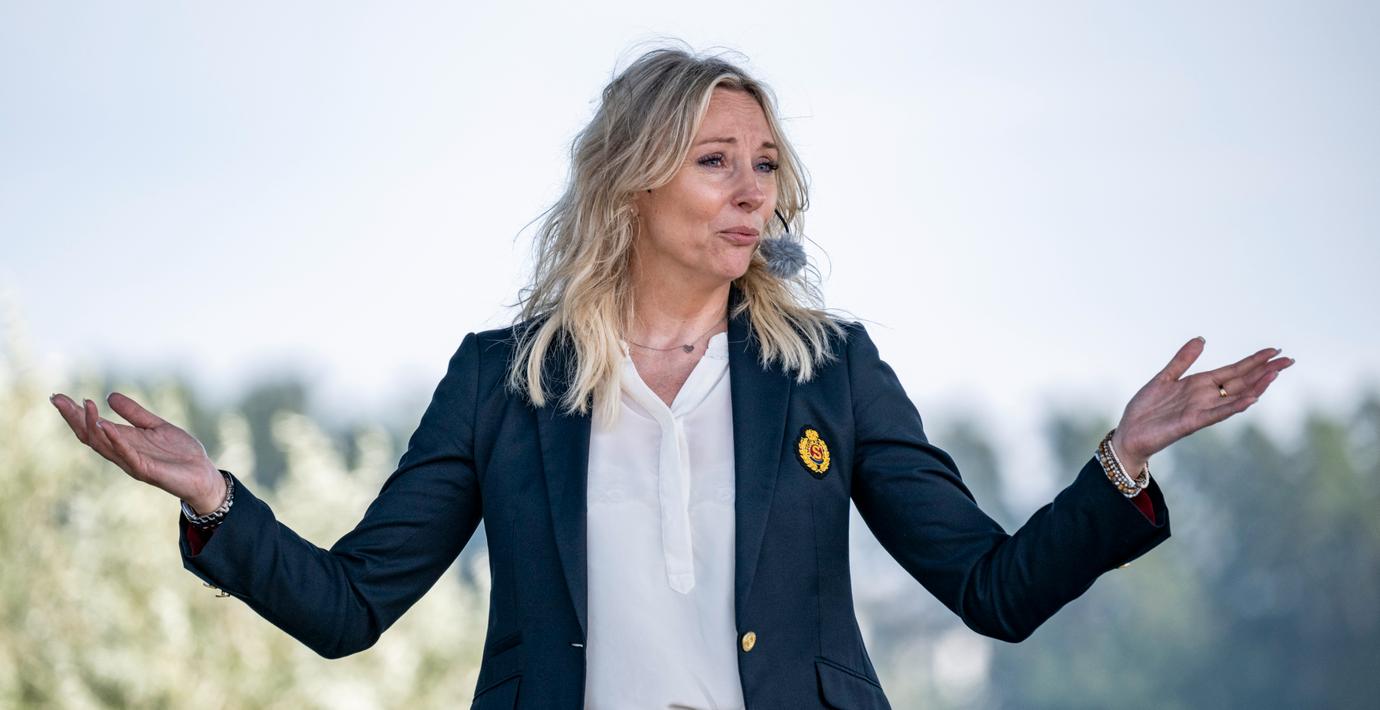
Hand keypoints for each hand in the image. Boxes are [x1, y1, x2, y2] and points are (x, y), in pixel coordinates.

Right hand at [50, 392, 225, 512]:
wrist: (203, 475)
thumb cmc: (181, 454)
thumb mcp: (157, 426)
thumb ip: (135, 413)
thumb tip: (110, 395)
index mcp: (124, 441)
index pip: (92, 427)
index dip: (75, 413)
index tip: (58, 396)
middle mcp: (123, 453)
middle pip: (90, 436)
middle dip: (73, 418)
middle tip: (58, 399)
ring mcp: (132, 462)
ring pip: (103, 445)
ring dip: (92, 425)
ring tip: (85, 405)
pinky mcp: (146, 470)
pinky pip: (126, 455)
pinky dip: (115, 440)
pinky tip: (106, 426)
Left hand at [1110, 338, 1294, 467]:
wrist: (1129, 433)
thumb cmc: (1146, 409)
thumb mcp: (1164, 377)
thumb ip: (1183, 360)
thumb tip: (1201, 339)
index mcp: (1200, 384)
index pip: (1234, 370)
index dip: (1254, 360)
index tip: (1275, 350)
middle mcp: (1206, 397)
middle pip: (1242, 382)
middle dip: (1265, 371)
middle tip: (1289, 359)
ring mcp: (1201, 410)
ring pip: (1236, 397)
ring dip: (1256, 386)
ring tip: (1275, 374)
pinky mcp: (1192, 423)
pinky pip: (1218, 414)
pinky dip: (1234, 406)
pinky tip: (1251, 399)